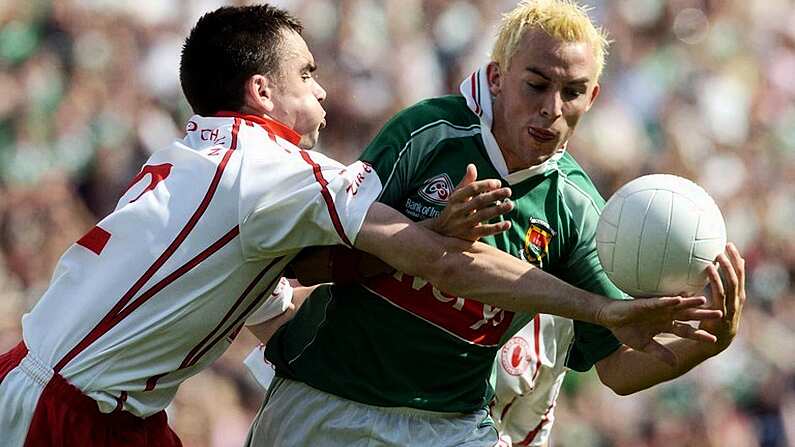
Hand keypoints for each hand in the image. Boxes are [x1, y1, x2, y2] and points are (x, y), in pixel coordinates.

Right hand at [427, 164, 513, 240]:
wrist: (440, 234)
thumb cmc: (452, 211)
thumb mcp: (455, 196)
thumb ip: (466, 182)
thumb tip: (471, 166)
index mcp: (455, 199)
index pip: (471, 189)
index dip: (485, 184)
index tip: (498, 183)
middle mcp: (458, 211)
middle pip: (478, 201)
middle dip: (494, 195)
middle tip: (508, 191)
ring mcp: (463, 224)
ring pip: (482, 216)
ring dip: (497, 210)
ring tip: (510, 205)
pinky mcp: (468, 236)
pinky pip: (484, 231)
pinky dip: (496, 228)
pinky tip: (507, 224)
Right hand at [597, 295, 722, 365]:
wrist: (609, 318)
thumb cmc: (626, 330)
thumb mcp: (644, 346)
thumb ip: (660, 353)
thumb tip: (675, 365)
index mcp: (665, 325)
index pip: (686, 331)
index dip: (699, 335)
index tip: (713, 340)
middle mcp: (664, 315)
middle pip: (687, 316)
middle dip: (703, 315)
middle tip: (720, 315)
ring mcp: (656, 308)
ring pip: (677, 305)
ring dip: (690, 303)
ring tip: (704, 300)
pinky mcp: (645, 303)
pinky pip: (659, 302)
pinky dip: (668, 301)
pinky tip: (678, 299)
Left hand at [699, 243, 746, 352]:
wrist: (714, 343)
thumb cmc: (712, 319)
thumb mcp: (716, 303)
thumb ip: (714, 288)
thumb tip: (704, 269)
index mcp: (737, 297)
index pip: (740, 275)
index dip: (737, 260)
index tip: (731, 245)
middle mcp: (737, 301)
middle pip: (738, 277)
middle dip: (733, 261)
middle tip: (726, 246)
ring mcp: (731, 308)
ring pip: (731, 284)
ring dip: (726, 269)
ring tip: (718, 256)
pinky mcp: (721, 314)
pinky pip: (719, 294)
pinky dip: (716, 280)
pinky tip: (708, 269)